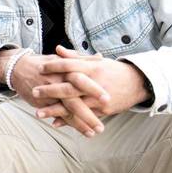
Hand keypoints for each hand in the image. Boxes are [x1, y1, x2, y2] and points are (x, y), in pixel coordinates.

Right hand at [0, 48, 109, 136]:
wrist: (19, 69)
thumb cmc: (45, 64)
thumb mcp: (61, 59)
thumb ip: (81, 59)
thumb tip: (100, 57)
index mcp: (64, 70)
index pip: (81, 80)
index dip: (94, 89)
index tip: (109, 98)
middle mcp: (57, 82)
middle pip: (74, 97)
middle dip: (89, 109)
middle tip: (103, 120)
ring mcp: (50, 94)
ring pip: (67, 110)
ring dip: (82, 121)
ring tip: (96, 131)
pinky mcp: (44, 103)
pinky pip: (59, 115)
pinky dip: (70, 124)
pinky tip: (84, 131)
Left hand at [34, 45, 150, 121]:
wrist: (138, 83)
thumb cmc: (112, 70)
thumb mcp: (95, 61)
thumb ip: (75, 57)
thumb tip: (57, 49)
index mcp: (92, 68)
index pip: (70, 65)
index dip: (54, 66)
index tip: (39, 68)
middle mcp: (95, 83)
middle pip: (69, 87)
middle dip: (50, 91)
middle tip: (34, 92)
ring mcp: (98, 99)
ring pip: (74, 106)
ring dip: (55, 110)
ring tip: (38, 113)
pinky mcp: (103, 111)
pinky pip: (83, 116)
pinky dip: (69, 121)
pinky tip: (55, 123)